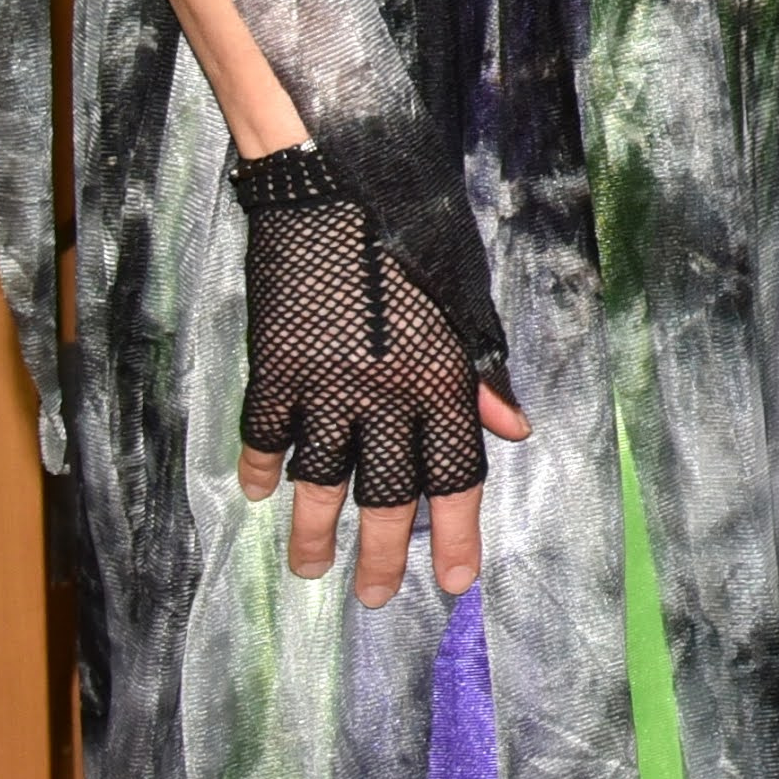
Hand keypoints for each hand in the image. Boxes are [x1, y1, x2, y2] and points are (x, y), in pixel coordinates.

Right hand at [230, 147, 529, 605]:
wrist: (332, 178)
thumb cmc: (410, 230)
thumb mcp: (466, 292)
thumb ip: (485, 366)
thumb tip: (516, 431)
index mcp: (444, 376)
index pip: (457, 476)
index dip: (457, 535)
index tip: (454, 583)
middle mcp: (386, 393)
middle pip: (385, 496)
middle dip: (382, 556)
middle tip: (373, 600)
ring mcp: (325, 384)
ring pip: (320, 482)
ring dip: (316, 533)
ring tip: (313, 570)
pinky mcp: (273, 366)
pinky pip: (266, 436)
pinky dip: (262, 468)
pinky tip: (262, 492)